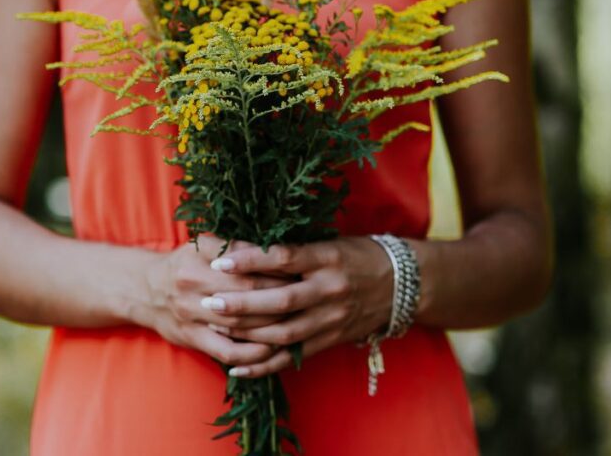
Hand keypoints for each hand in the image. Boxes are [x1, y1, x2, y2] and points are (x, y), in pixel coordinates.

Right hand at [143, 233, 294, 367]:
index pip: (245, 268)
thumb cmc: (183, 263)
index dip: (275, 272)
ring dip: (271, 326)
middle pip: (245, 296)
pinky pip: (226, 351)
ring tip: (297, 323)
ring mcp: (191, 316)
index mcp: (197, 260)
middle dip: (279, 298)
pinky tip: (271, 349)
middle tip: (304, 298)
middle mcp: (191, 287)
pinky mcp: (192, 339)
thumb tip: (271, 247)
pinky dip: (251, 354)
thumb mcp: (201, 246)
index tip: (299, 273)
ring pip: (239, 325)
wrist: (145, 291)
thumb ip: (232, 246)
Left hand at [202, 236, 395, 377]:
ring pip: (284, 332)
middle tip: (209, 302)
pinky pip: (293, 356)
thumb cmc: (358, 255)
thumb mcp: (331, 243)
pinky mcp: (330, 340)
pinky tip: (237, 367)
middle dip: (242, 303)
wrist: (402, 284)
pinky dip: (264, 365)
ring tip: (216, 328)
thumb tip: (244, 246)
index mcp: (328, 258)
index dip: (250, 260)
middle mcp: (330, 290)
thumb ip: (295, 250)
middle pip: (281, 301)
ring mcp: (331, 319)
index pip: (284, 258)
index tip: (220, 260)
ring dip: (248, 334)